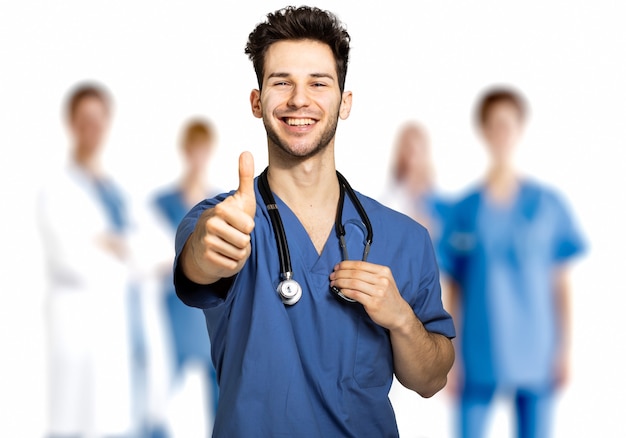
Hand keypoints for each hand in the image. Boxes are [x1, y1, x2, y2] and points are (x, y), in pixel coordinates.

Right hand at [182, 151, 255, 283]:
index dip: (248, 227)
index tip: (240, 223)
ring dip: (238, 252)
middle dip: (244, 241)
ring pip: (238, 254)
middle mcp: (209, 225)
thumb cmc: (230, 218)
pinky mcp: (206, 259)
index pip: (248, 226)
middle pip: (244, 242)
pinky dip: (233, 263)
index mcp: (220, 210)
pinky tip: (224, 255)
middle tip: (234, 235)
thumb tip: (246, 152)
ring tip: (229, 244)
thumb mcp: (241, 198)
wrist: (208, 242)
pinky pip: (232, 265)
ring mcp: (206, 243)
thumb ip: (244, 176)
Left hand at [329, 261, 413, 330]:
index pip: (360, 264)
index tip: (337, 267)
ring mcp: (378, 292)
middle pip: (355, 273)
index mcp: (384, 271)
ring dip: (340, 282)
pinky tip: (341, 291)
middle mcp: (382, 280)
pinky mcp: (374, 303)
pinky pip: (355, 294)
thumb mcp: (384, 281)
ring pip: (353, 283)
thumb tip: (348, 270)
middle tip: (332, 276)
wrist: (399, 314)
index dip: (345, 265)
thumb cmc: (389, 297)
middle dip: (340, 273)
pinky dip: (345, 291)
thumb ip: (370, 274)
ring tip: (334, 283)